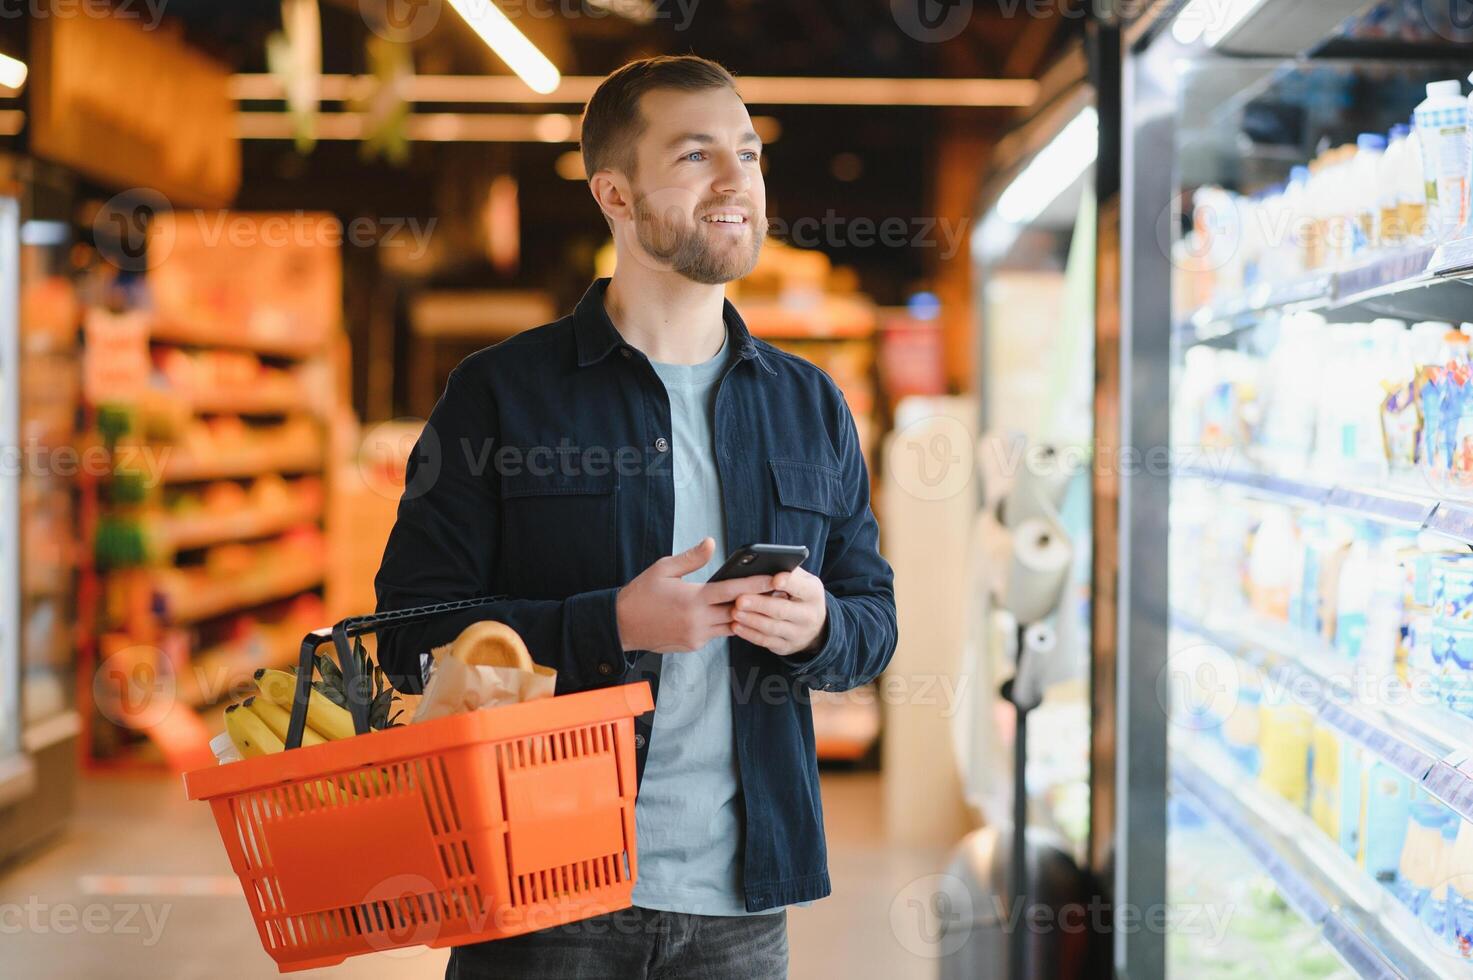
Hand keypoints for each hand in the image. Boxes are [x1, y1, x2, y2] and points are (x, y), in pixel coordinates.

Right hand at [616, 537, 775, 653]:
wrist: (621, 625)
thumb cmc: (641, 594)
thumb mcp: (663, 569)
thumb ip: (691, 558)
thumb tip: (711, 543)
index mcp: (693, 599)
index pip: (733, 591)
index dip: (757, 584)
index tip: (776, 578)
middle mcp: (698, 621)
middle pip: (739, 611)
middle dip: (758, 602)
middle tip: (777, 591)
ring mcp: (697, 636)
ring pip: (731, 626)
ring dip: (743, 615)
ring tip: (760, 603)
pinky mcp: (693, 645)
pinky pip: (716, 634)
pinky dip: (723, 623)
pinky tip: (730, 613)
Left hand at [730, 566, 827, 656]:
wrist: (815, 627)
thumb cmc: (800, 596)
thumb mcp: (802, 581)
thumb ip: (788, 572)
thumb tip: (764, 562)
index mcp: (813, 594)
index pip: (801, 587)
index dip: (788, 583)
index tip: (774, 579)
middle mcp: (809, 615)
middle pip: (782, 610)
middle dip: (760, 605)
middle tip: (740, 599)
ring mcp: (798, 634)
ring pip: (772, 628)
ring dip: (751, 620)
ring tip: (734, 612)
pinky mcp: (786, 646)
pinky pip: (765, 641)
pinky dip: (749, 634)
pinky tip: (736, 626)